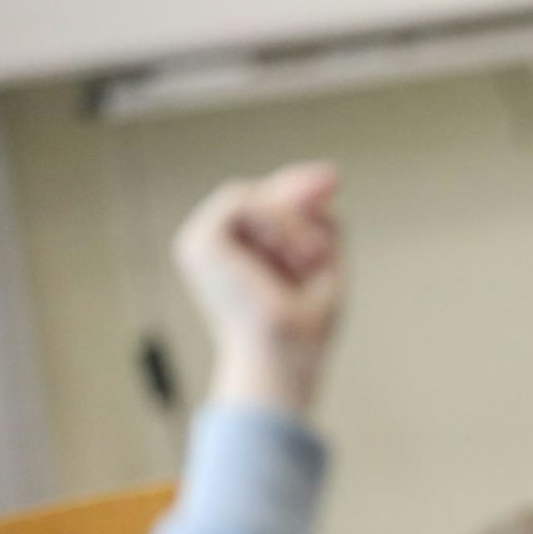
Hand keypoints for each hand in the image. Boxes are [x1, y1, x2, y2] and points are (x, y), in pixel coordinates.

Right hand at [172, 163, 344, 417]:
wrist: (284, 356)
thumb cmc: (304, 327)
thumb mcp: (321, 262)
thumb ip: (319, 219)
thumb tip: (326, 177)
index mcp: (239, 258)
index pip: (265, 207)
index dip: (296, 187)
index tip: (334, 178)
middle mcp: (217, 249)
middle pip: (259, 194)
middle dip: (298, 189)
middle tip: (334, 179)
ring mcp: (201, 244)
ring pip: (254, 194)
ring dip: (293, 219)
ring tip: (310, 256)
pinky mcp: (198, 242)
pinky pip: (242, 199)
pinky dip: (277, 218)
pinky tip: (293, 250)